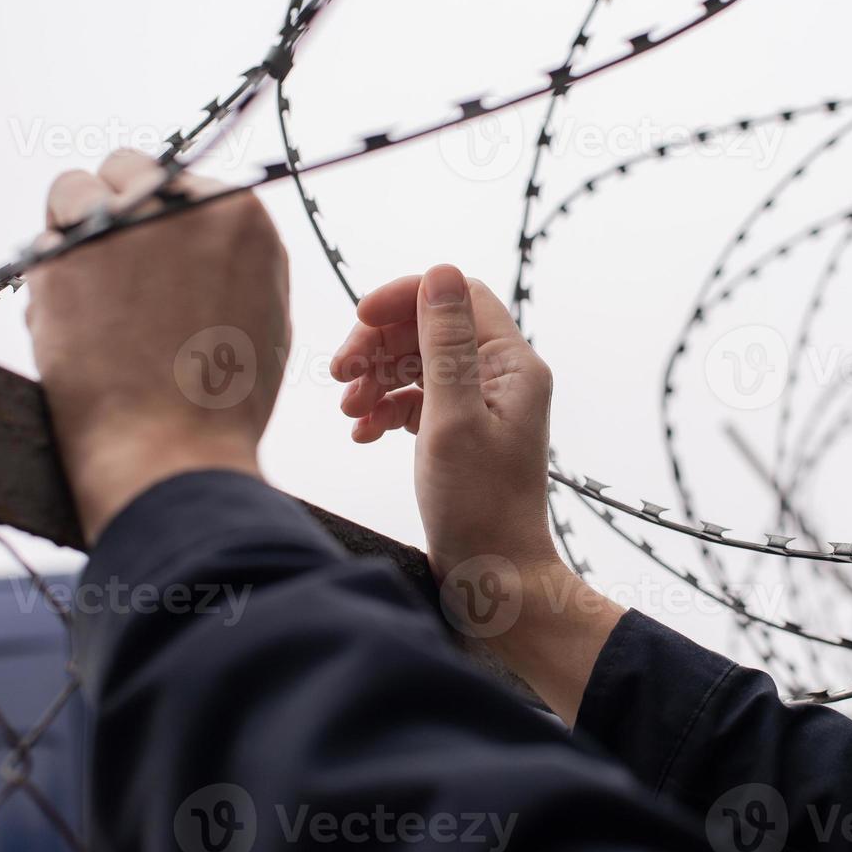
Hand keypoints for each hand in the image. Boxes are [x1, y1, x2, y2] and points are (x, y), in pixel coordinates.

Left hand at [27, 150, 290, 543]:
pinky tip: (72, 327)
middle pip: (127, 168)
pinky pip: (43, 244)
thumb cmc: (224, 401)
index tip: (156, 257)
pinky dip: (50, 280)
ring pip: (73, 190)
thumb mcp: (264, 316)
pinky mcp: (64, 255)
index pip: (184, 182)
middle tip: (112, 264)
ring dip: (73, 231)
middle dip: (115, 207)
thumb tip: (198, 240)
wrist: (174, 450)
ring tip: (86, 291)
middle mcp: (183, 203)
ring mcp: (120, 224)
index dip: (164, 220)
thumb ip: (233, 261)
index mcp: (240, 214)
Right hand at [332, 266, 623, 722]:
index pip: (456, 294)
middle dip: (380, 343)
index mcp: (513, 365)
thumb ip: (444, 344)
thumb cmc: (478, 507)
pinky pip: (416, 401)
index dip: (404, 298)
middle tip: (339, 374)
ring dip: (376, 377)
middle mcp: (502, 378)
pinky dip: (385, 409)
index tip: (359, 321)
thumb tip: (439, 272)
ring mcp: (482, 407)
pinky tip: (362, 433)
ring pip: (417, 364)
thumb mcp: (451, 418)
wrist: (493, 579)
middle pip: (430, 327)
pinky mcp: (460, 435)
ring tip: (347, 410)